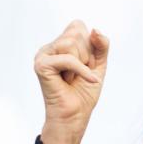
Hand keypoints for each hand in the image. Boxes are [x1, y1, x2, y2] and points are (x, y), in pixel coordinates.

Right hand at [33, 20, 109, 143]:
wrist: (75, 116)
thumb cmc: (84, 93)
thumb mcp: (99, 64)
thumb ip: (101, 45)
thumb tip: (94, 29)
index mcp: (60, 44)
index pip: (79, 26)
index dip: (89, 46)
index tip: (85, 65)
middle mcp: (50, 47)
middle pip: (76, 34)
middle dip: (86, 56)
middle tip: (78, 74)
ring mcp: (43, 55)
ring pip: (71, 44)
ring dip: (81, 65)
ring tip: (72, 79)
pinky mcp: (41, 65)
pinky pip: (67, 58)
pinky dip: (80, 70)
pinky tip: (83, 81)